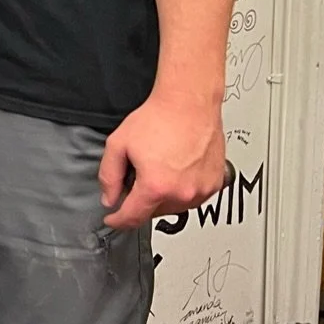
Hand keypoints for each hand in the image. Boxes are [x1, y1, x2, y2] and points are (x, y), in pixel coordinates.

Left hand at [99, 91, 228, 228]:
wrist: (189, 103)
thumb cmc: (159, 118)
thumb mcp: (118, 145)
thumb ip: (109, 176)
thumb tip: (110, 198)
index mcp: (156, 186)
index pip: (133, 217)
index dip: (118, 220)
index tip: (113, 219)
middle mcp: (182, 193)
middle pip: (153, 212)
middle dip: (140, 200)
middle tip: (138, 174)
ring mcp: (201, 190)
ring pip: (175, 207)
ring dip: (162, 196)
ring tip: (159, 167)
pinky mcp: (214, 184)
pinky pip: (193, 197)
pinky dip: (182, 190)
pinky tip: (176, 170)